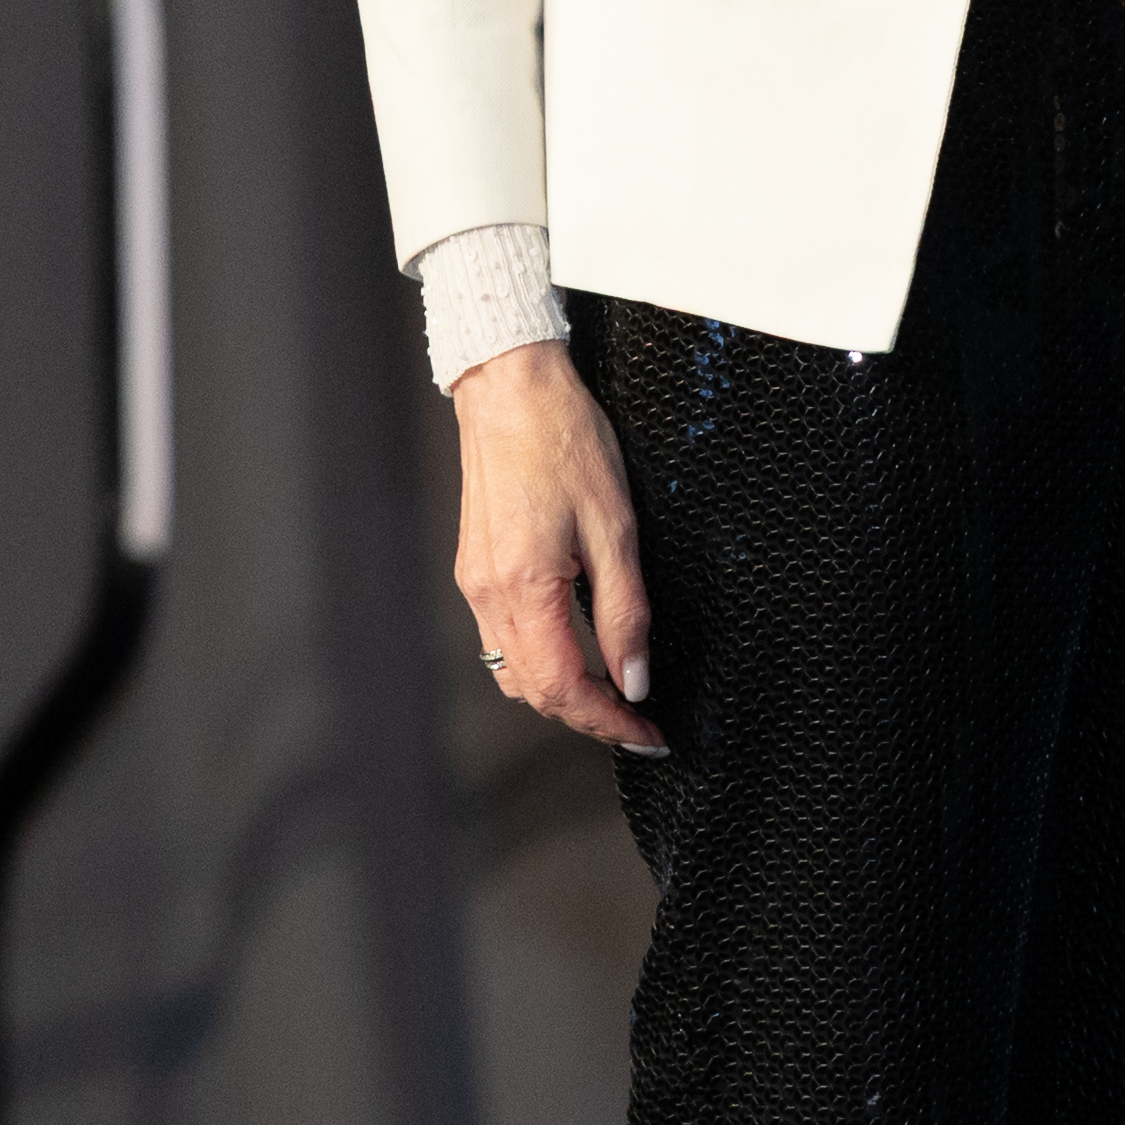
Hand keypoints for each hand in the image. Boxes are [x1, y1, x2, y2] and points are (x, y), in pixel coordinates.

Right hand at [448, 341, 663, 751]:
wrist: (511, 387)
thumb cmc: (563, 438)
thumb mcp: (615, 526)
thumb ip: (624, 611)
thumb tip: (635, 679)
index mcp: (524, 586)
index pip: (563, 689)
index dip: (609, 724)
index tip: (649, 737)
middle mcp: (489, 593)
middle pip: (534, 692)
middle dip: (588, 718)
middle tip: (641, 723)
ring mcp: (475, 582)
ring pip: (512, 671)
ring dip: (560, 694)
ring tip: (611, 694)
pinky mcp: (475, 567)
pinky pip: (501, 638)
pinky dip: (539, 660)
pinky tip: (573, 649)